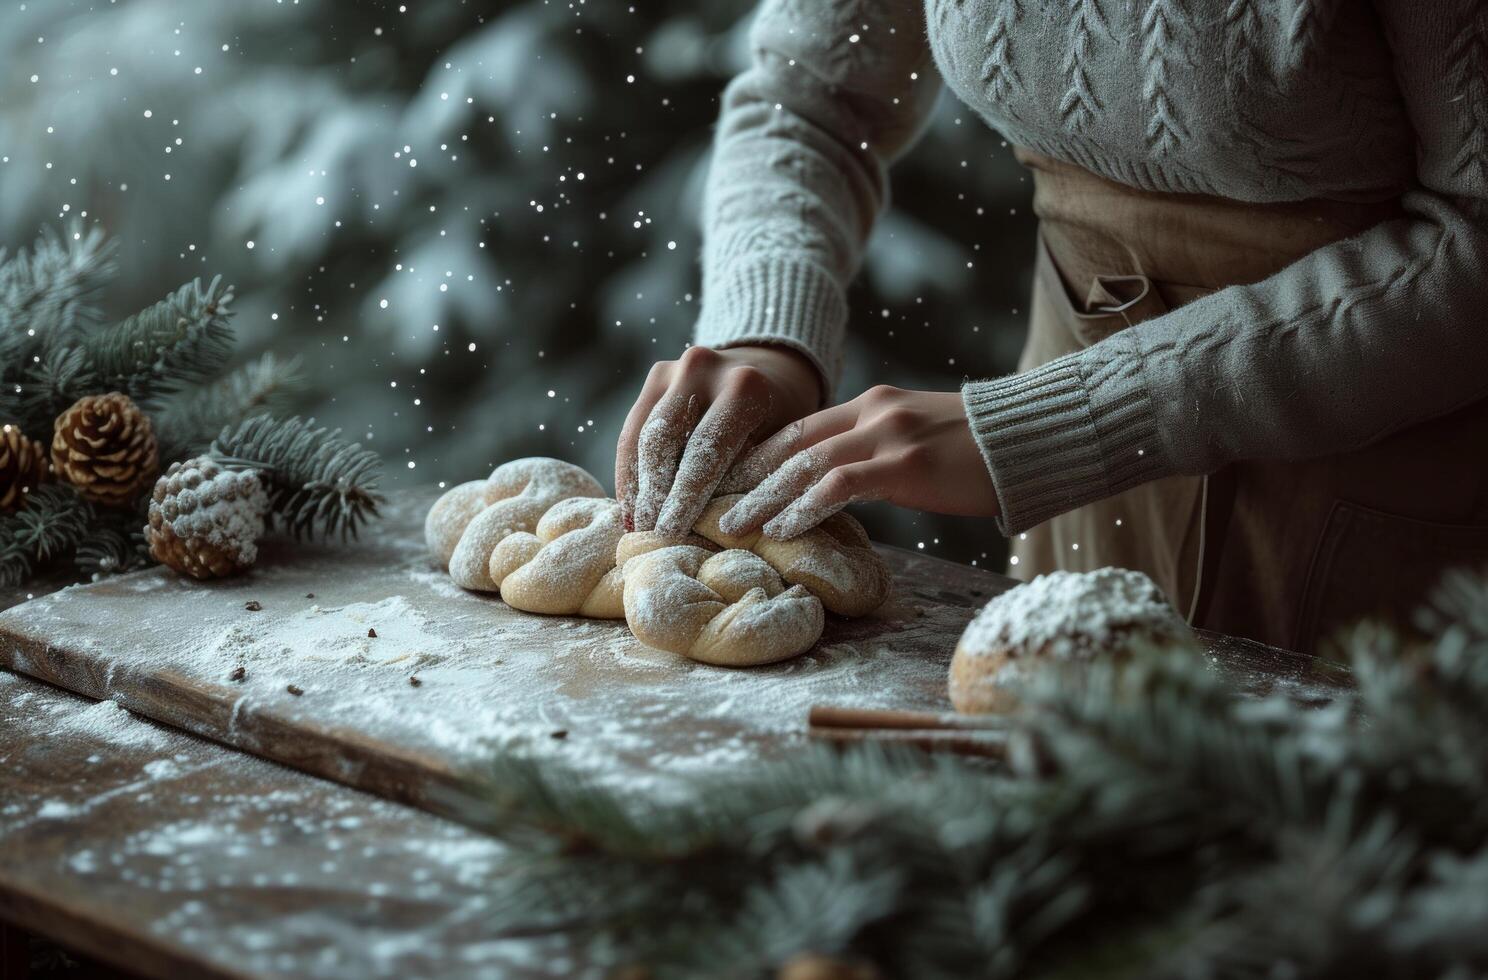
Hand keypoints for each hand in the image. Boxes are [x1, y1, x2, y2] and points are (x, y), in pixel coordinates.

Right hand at [615, 345, 822, 535]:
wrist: (774, 368)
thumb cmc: (784, 420)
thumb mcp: (782, 446)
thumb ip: (751, 479)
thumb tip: (717, 530)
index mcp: (744, 388)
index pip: (703, 454)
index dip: (683, 499)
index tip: (670, 535)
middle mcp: (703, 369)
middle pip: (662, 441)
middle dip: (652, 494)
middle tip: (647, 535)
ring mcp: (675, 368)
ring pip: (639, 434)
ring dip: (634, 483)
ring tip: (634, 525)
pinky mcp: (657, 374)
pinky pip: (633, 426)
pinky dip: (629, 466)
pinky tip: (630, 501)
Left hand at [715, 385, 1000, 539]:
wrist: (1033, 437)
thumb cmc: (982, 451)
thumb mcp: (921, 441)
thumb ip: (881, 454)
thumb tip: (847, 486)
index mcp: (873, 405)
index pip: (801, 427)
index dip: (759, 457)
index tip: (728, 486)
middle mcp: (872, 412)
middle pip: (791, 443)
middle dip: (747, 478)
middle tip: (711, 507)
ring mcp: (887, 435)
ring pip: (805, 463)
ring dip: (763, 497)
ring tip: (733, 527)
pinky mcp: (904, 463)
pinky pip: (839, 485)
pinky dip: (805, 507)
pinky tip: (783, 530)